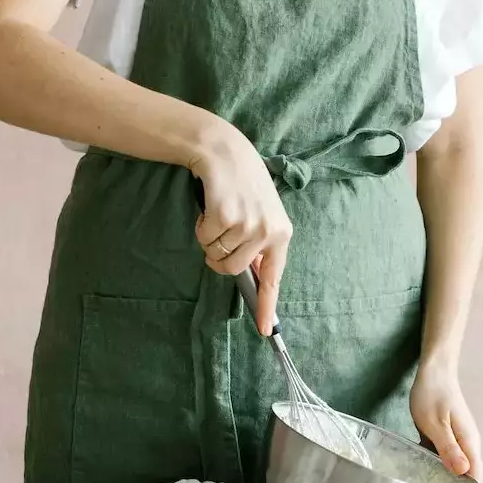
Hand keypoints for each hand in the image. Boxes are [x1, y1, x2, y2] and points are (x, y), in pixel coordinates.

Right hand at [191, 120, 291, 335]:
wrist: (225, 151)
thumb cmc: (242, 184)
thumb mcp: (262, 212)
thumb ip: (259, 244)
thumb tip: (250, 277)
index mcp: (281, 232)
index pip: (274, 278)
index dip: (268, 306)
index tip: (265, 331)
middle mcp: (268, 231)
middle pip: (233, 269)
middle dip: (219, 258)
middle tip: (220, 235)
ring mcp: (248, 224)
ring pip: (216, 255)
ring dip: (210, 239)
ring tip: (219, 214)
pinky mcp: (226, 217)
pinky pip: (204, 239)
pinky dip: (201, 226)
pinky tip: (211, 206)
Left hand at [410, 363, 482, 481]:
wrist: (434, 371)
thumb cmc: (433, 395)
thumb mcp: (436, 423)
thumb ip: (448, 448)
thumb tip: (464, 473)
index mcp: (469, 444)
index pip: (476, 479)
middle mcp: (468, 445)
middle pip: (468, 477)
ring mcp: (458, 441)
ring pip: (456, 469)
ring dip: (445, 482)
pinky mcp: (448, 437)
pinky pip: (446, 459)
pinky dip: (437, 468)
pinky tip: (422, 475)